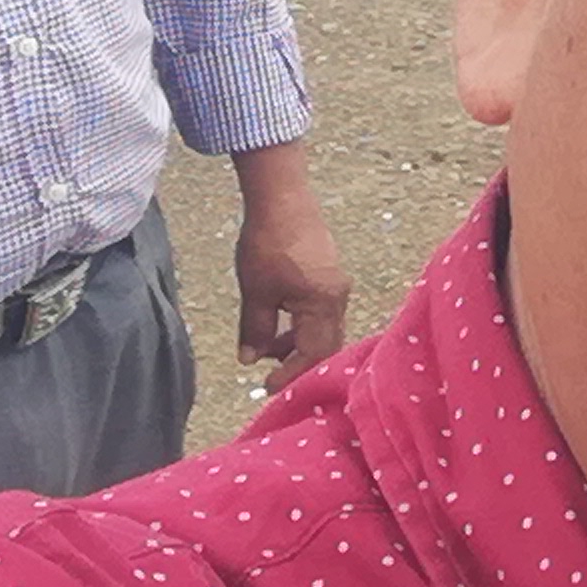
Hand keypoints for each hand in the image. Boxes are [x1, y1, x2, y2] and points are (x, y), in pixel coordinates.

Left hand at [234, 185, 351, 382]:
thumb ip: (256, 330)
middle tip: (271, 376)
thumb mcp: (256, 292)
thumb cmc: (267, 243)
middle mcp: (337, 298)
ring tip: (267, 348)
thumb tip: (249, 360)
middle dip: (298, 364)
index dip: (291, 374)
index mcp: (322, 305)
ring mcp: (337, 286)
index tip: (266, 387)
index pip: (313, 354)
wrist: (282, 199)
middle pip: (326, 346)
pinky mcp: (330, 276)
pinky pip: (322, 314)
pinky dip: (302, 328)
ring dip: (298, 345)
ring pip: (324, 331)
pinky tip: (279, 323)